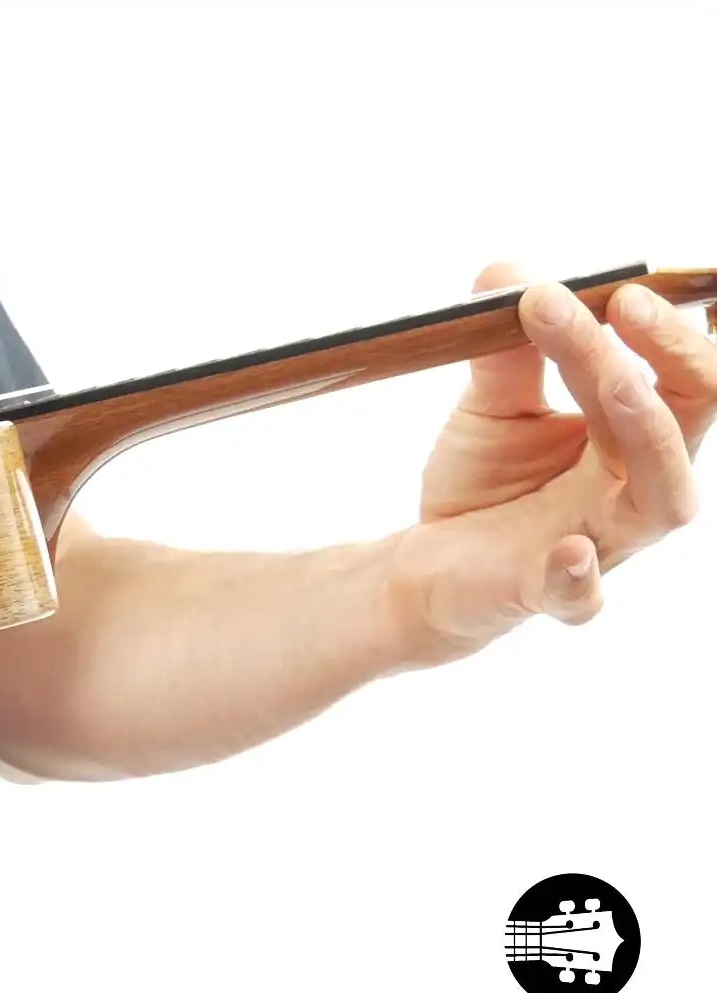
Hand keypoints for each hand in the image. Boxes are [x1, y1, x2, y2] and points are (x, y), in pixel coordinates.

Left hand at [387, 263, 714, 661]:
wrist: (426, 563)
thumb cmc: (484, 483)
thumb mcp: (493, 406)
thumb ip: (507, 351)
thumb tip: (504, 271)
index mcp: (633, 437)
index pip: (675, 375)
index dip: (667, 329)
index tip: (626, 281)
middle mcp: (636, 489)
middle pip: (688, 422)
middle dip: (669, 358)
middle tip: (624, 302)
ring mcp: (601, 544)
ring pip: (663, 498)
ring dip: (647, 434)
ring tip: (618, 383)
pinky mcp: (548, 593)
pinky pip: (581, 598)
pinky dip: (579, 577)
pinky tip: (570, 551)